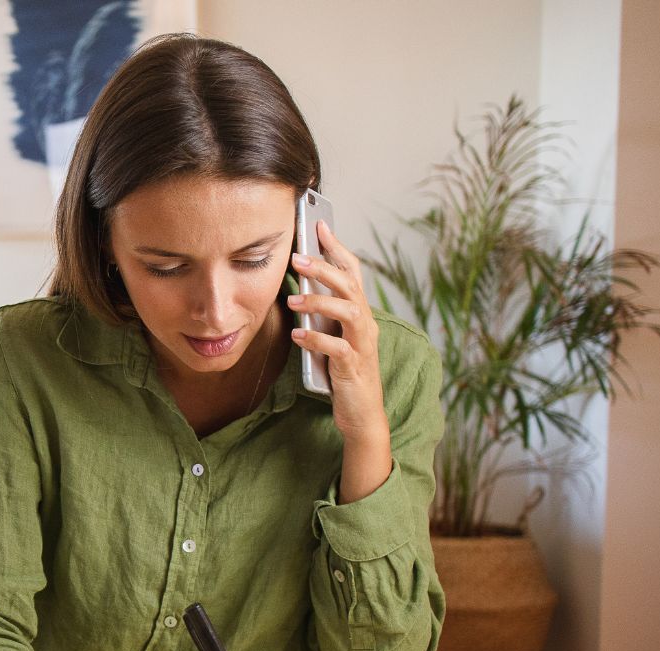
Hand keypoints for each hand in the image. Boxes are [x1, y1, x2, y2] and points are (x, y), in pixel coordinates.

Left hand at [288, 220, 391, 502]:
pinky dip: (317, 340)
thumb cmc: (344, 373)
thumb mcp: (331, 337)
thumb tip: (298, 290)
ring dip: (320, 303)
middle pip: (350, 286)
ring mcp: (362, 346)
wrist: (362, 415)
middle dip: (323, 269)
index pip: (352, 273)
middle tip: (296, 259)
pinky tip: (298, 336)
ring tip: (293, 301)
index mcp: (359, 314)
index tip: (320, 226)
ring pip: (348, 312)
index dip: (337, 249)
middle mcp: (365, 325)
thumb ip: (321, 315)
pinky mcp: (353, 369)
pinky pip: (337, 349)